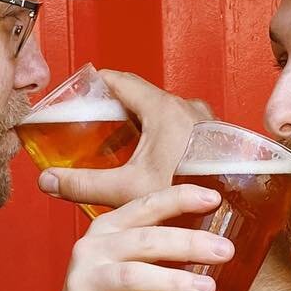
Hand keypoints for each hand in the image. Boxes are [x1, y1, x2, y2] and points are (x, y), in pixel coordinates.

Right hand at [40, 71, 211, 210]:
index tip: (79, 95)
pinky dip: (162, 138)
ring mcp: (205, 120)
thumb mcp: (128, 189)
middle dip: (115, 112)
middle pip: (140, 98)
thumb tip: (50, 182)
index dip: (94, 85)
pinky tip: (155, 164)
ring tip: (121, 151)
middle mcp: (187, 107)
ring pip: (163, 114)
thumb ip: (84, 184)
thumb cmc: (191, 193)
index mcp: (163, 108)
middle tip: (94, 131)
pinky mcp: (217, 137)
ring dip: (140, 127)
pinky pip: (182, 127)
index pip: (119, 80)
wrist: (240, 211)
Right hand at [52, 183, 235, 290]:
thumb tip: (220, 237)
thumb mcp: (130, 259)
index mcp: (107, 229)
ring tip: (208, 289)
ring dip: (173, 282)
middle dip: (188, 243)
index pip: (145, 206)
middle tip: (225, 251)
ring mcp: (83, 285)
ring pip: (133, 277)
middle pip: (145, 241)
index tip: (214, 199)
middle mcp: (91, 251)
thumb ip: (160, 244)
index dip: (179, 199)